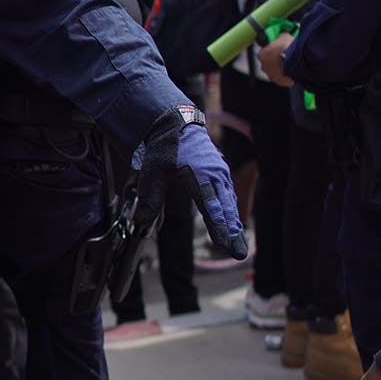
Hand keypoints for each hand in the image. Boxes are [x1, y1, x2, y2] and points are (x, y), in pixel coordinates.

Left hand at [133, 106, 246, 258]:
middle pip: (226, 210)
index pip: (211, 207)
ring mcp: (220, 175)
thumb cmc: (165, 149)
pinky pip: (229, 197)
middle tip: (239, 255)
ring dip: (235, 226)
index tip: (224, 244)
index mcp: (200, 177)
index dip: (218, 227)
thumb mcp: (153, 172)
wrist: (176, 124)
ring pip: (230, 205)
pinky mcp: (220, 175)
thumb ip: (150, 199)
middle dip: (233, 233)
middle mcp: (214, 176)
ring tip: (239, 248)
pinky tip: (234, 227)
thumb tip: (141, 224)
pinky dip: (232, 213)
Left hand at [257, 33, 294, 85]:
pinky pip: (281, 78)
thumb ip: (279, 37)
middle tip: (283, 57)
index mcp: (262, 55)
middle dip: (274, 61)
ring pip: (274, 72)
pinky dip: (285, 75)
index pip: (263, 52)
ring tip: (289, 64)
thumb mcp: (284, 36)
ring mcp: (271, 76)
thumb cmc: (288, 49)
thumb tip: (281, 36)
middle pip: (268, 63)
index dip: (270, 50)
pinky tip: (291, 71)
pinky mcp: (279, 82)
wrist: (296, 62)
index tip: (276, 49)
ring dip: (279, 68)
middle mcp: (264, 67)